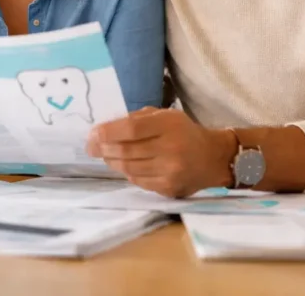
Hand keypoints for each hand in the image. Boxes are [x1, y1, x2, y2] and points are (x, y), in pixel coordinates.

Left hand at [86, 107, 235, 197]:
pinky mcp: (168, 188)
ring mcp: (170, 172)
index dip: (108, 132)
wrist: (213, 158)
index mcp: (169, 126)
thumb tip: (105, 129)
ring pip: (128, 168)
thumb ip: (137, 119)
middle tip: (91, 146)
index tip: (92, 134)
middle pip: (126, 151)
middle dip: (103, 148)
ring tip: (105, 155)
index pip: (131, 129)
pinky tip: (124, 166)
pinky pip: (138, 181)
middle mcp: (170, 150)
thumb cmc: (184, 132)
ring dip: (111, 161)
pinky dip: (127, 173)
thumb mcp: (165, 116)